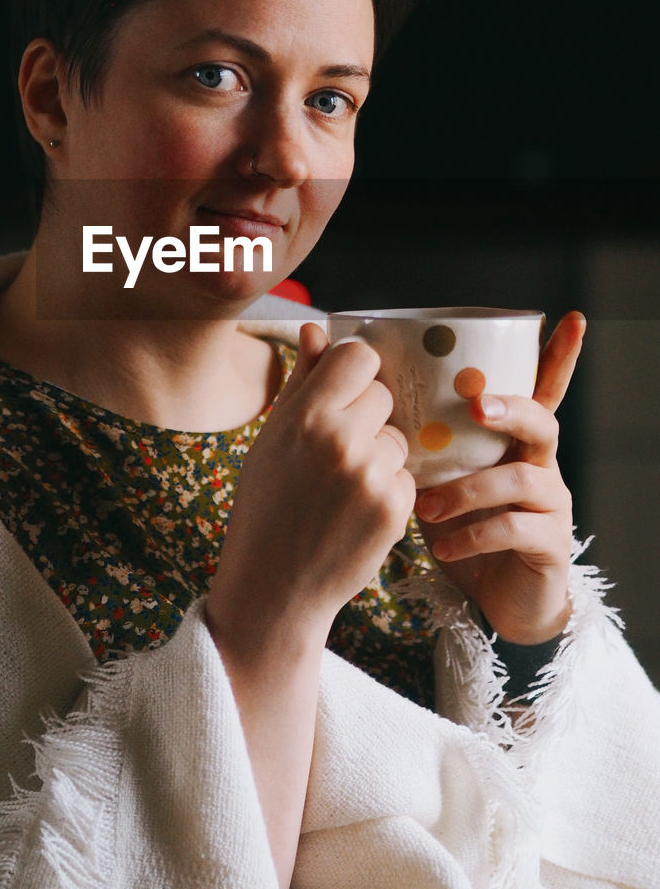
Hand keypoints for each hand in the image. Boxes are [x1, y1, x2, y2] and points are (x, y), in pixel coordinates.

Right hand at [207, 323, 415, 648]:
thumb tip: (316, 329)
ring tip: (343, 487)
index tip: (346, 389)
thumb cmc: (266, 504)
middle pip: (383, 395)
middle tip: (338, 450)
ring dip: (380, 454)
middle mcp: (340, 439)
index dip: (356, 371)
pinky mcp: (394, 508)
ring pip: (399, 438)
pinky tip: (355, 512)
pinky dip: (388, 490)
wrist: (274, 584)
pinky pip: (406, 476)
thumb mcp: (272, 438)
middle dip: (368, 416)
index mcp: (306, 415)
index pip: (359, 357)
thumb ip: (302, 381)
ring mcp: (370, 475)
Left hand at [414, 311, 585, 644]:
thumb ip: (405, 428)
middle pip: (541, 421)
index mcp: (510, 439)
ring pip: (522, 479)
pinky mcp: (549, 545)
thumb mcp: (427, 470)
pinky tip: (442, 546)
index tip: (572, 318)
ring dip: (469, 489)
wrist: (486, 599)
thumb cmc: (455, 523)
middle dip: (510, 408)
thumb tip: (344, 362)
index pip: (541, 388)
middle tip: (475, 407)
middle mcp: (538, 463)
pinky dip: (473, 536)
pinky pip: (516, 530)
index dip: (559, 354)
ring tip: (425, 505)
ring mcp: (550, 504)